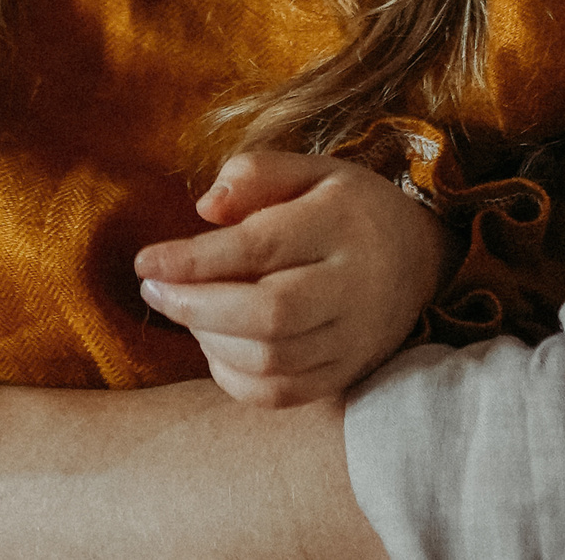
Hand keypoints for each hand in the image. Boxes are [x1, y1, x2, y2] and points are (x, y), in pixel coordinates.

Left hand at [134, 150, 450, 407]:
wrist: (419, 259)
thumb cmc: (344, 207)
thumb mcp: (309, 169)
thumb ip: (255, 175)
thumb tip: (206, 208)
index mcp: (341, 224)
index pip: (260, 248)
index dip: (194, 260)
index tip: (145, 261)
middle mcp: (353, 286)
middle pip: (269, 315)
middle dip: (195, 307)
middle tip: (153, 291)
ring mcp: (354, 338)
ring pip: (272, 361)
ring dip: (209, 341)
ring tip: (185, 310)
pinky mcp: (347, 373)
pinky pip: (281, 395)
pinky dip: (234, 378)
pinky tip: (213, 344)